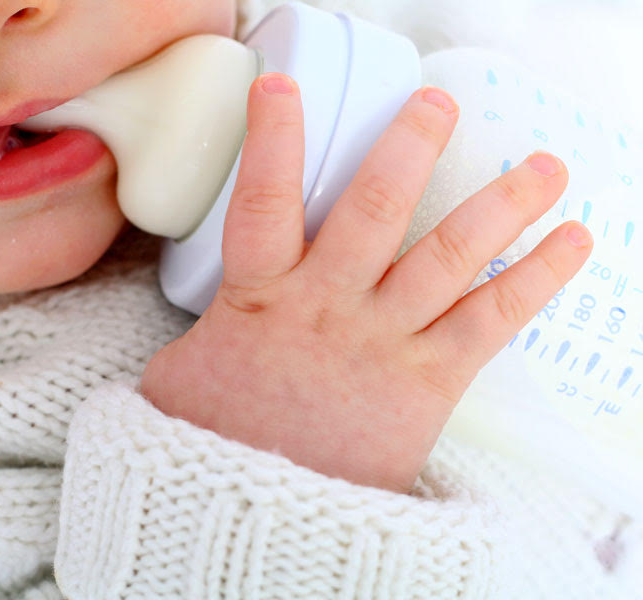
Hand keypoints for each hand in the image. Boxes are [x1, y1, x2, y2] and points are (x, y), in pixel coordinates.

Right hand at [140, 74, 591, 492]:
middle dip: (410, 146)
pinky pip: (489, 322)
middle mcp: (327, 308)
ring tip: (546, 166)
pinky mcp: (426, 384)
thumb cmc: (216, 445)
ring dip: (503, 203)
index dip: (271, 136)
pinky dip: (535, 280)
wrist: (256, 523)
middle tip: (440, 104)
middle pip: (376, 207)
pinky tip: (572, 244)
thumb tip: (203, 317)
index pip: (262, 197)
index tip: (280, 86)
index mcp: (260, 298)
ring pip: (448, 255)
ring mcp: (382, 342)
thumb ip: (204, 332)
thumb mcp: (179, 377)